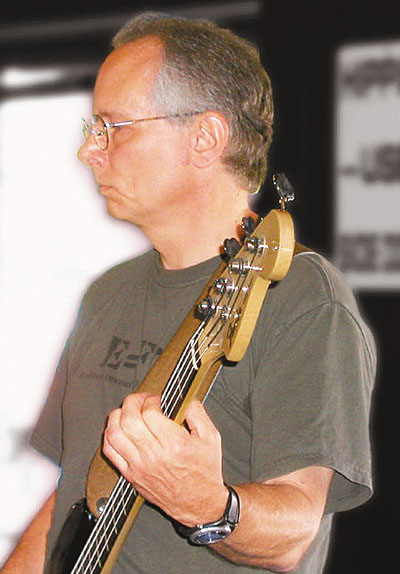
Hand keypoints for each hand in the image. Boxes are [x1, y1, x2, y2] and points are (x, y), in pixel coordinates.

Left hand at [103, 392, 227, 525]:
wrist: (198, 504)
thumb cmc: (204, 473)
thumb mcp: (211, 438)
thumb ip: (198, 414)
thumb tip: (185, 400)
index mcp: (174, 444)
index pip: (150, 414)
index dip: (151, 400)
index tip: (157, 400)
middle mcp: (154, 456)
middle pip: (129, 420)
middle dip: (132, 402)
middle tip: (140, 400)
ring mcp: (139, 466)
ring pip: (114, 434)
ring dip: (117, 416)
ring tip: (127, 411)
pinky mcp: (131, 475)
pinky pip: (110, 451)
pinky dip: (109, 435)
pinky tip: (118, 428)